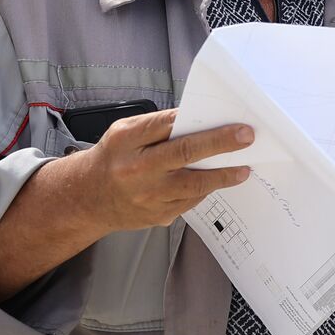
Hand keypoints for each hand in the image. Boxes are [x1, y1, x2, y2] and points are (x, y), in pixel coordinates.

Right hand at [71, 108, 253, 231]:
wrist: (88, 199)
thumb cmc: (113, 158)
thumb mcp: (125, 133)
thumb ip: (158, 125)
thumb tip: (200, 119)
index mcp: (127, 142)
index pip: (167, 125)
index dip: (199, 121)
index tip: (228, 119)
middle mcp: (137, 170)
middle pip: (184, 153)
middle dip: (220, 143)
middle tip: (246, 137)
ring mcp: (148, 196)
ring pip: (193, 184)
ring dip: (223, 175)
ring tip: (243, 167)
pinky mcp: (158, 215)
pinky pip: (190, 200)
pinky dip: (206, 189)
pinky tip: (219, 180)